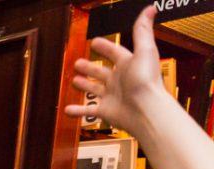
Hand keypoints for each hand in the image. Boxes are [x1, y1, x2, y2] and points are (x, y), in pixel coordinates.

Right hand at [64, 6, 166, 130]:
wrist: (145, 109)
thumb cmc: (146, 80)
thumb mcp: (144, 50)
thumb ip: (142, 31)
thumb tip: (149, 9)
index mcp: (128, 65)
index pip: (114, 53)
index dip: (105, 47)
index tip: (94, 42)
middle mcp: (119, 80)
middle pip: (101, 72)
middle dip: (90, 67)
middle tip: (77, 63)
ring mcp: (112, 96)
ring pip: (94, 89)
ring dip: (84, 85)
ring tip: (73, 80)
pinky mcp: (105, 111)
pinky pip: (88, 111)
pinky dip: (77, 110)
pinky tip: (67, 109)